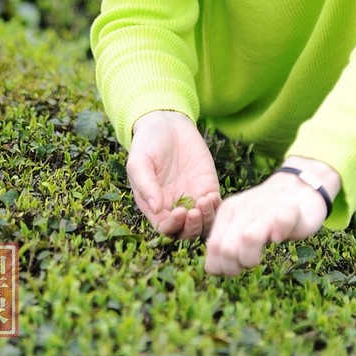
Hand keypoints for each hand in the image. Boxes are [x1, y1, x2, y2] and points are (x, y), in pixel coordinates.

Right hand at [127, 110, 221, 238]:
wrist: (167, 123)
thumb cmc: (147, 143)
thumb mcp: (139, 161)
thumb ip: (146, 184)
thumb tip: (155, 208)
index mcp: (155, 206)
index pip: (165, 228)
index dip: (173, 226)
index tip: (179, 213)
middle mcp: (174, 207)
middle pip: (186, 232)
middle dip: (192, 228)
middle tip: (194, 212)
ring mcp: (192, 198)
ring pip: (203, 224)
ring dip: (206, 220)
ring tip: (205, 201)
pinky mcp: (207, 186)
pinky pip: (215, 206)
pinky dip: (216, 207)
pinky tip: (212, 196)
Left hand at [204, 157, 339, 275]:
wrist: (298, 187)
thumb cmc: (266, 215)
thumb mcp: (240, 225)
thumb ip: (226, 243)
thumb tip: (213, 270)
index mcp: (228, 212)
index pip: (213, 247)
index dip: (221, 267)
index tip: (233, 268)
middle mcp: (243, 209)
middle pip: (228, 249)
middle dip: (235, 267)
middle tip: (246, 264)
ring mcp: (265, 207)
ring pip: (249, 238)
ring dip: (252, 257)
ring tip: (260, 255)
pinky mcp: (289, 208)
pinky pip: (282, 221)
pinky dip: (281, 232)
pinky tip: (280, 237)